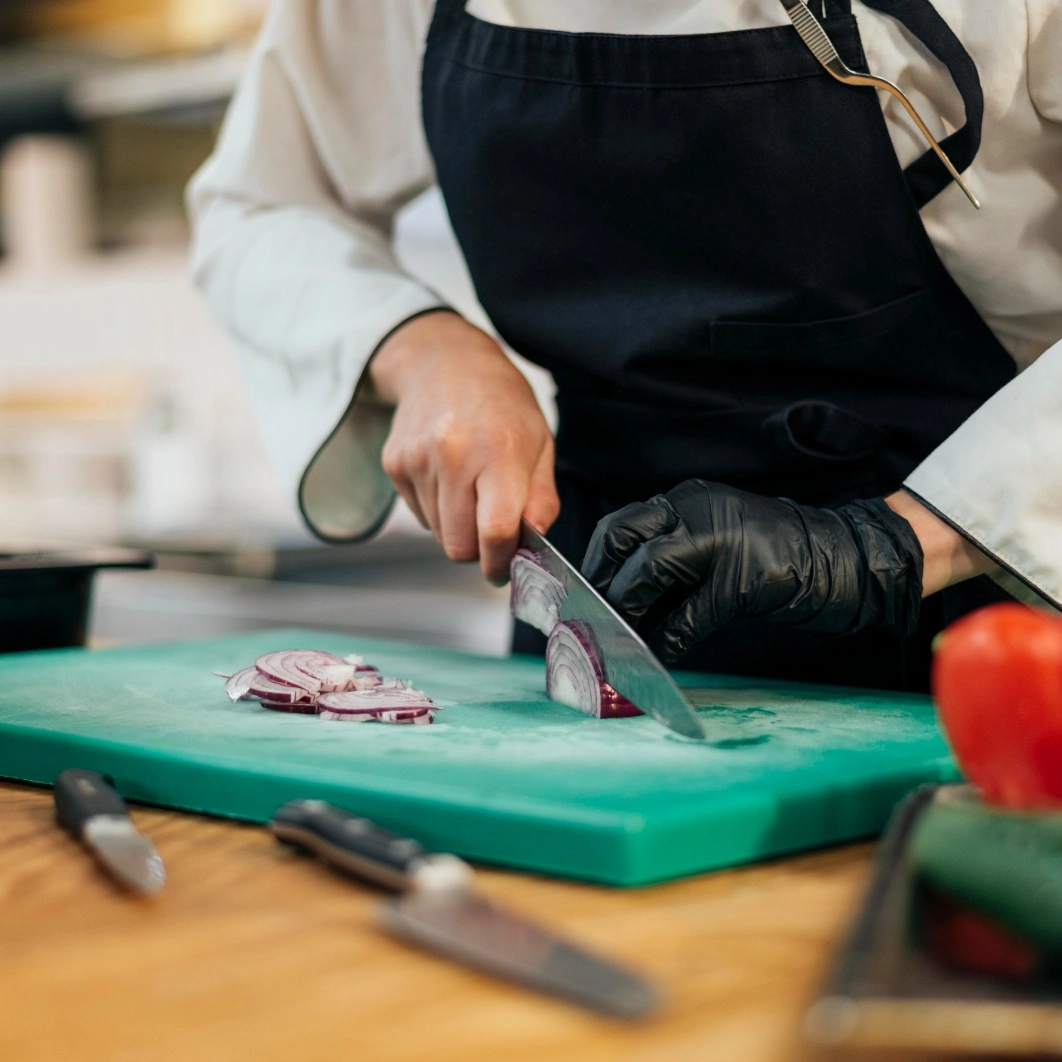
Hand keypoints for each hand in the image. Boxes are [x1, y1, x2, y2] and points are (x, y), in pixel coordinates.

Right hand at [370, 311, 558, 582]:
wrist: (445, 360)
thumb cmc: (501, 404)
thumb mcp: (540, 444)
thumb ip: (541, 500)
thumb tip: (534, 543)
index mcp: (499, 452)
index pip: (496, 531)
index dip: (501, 561)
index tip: (506, 568)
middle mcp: (453, 455)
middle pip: (458, 546)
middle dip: (477, 550)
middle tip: (491, 530)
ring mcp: (418, 460)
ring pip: (437, 534)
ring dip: (457, 527)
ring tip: (471, 489)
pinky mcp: (395, 464)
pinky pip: (418, 514)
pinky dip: (436, 508)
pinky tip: (448, 476)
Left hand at [582, 479, 925, 663]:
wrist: (848, 558)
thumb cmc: (776, 558)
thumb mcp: (716, 542)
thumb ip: (672, 560)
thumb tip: (619, 601)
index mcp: (687, 501)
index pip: (621, 526)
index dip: (594, 564)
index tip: (577, 598)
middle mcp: (697, 510)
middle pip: (624, 539)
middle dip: (600, 584)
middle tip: (587, 622)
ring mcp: (722, 540)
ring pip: (649, 572)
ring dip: (627, 614)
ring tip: (613, 645)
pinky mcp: (744, 579)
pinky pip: (690, 615)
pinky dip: (667, 641)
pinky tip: (657, 660)